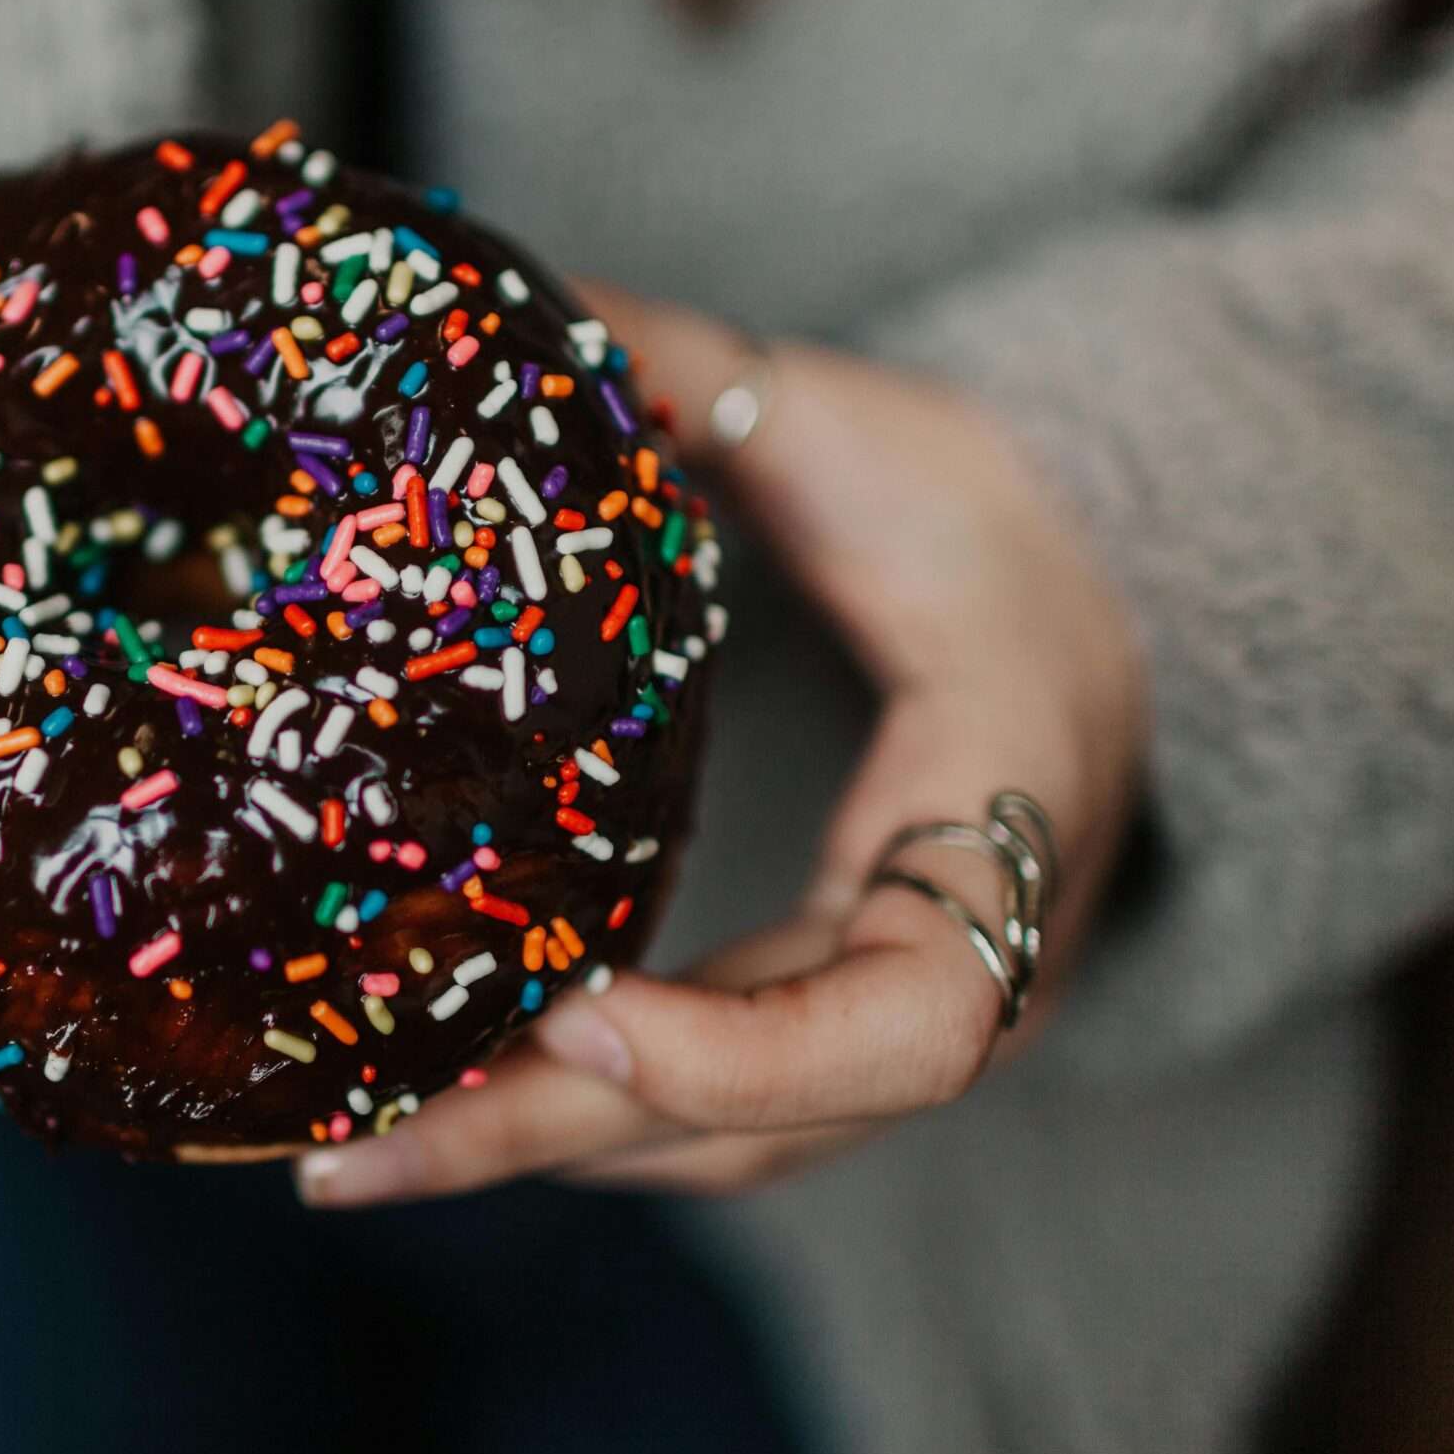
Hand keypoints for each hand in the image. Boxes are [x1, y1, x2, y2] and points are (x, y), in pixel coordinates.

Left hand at [298, 286, 1147, 1205]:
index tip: (566, 1010)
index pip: (913, 1017)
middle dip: (552, 1137)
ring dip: (546, 1154)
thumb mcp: (858, 424)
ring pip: (736, 1148)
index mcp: (1005, 808)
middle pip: (773, 1124)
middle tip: (349, 1154)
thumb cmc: (987, 503)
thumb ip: (691, 367)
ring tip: (356, 1148)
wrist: (1103, 587)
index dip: (742, 1054)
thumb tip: (493, 298)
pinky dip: (585, 1121)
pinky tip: (445, 1096)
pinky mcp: (844, 1002)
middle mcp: (969, 949)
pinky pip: (721, 1112)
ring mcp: (910, 998)